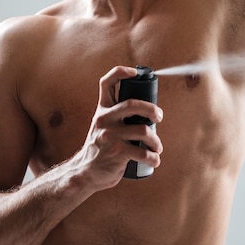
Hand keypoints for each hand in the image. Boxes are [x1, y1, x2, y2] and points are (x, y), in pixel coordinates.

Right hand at [75, 66, 162, 191]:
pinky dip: (153, 157)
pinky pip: (142, 152)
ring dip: (155, 140)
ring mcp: (110, 135)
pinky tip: (155, 160)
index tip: (135, 72)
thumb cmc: (101, 147)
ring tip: (157, 147)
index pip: (107, 82)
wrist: (85, 172)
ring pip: (143, 130)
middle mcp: (104, 119)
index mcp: (102, 109)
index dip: (121, 72)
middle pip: (132, 104)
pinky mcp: (117, 152)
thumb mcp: (103, 125)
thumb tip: (148, 110)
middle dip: (151, 109)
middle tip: (159, 116)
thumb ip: (118, 114)